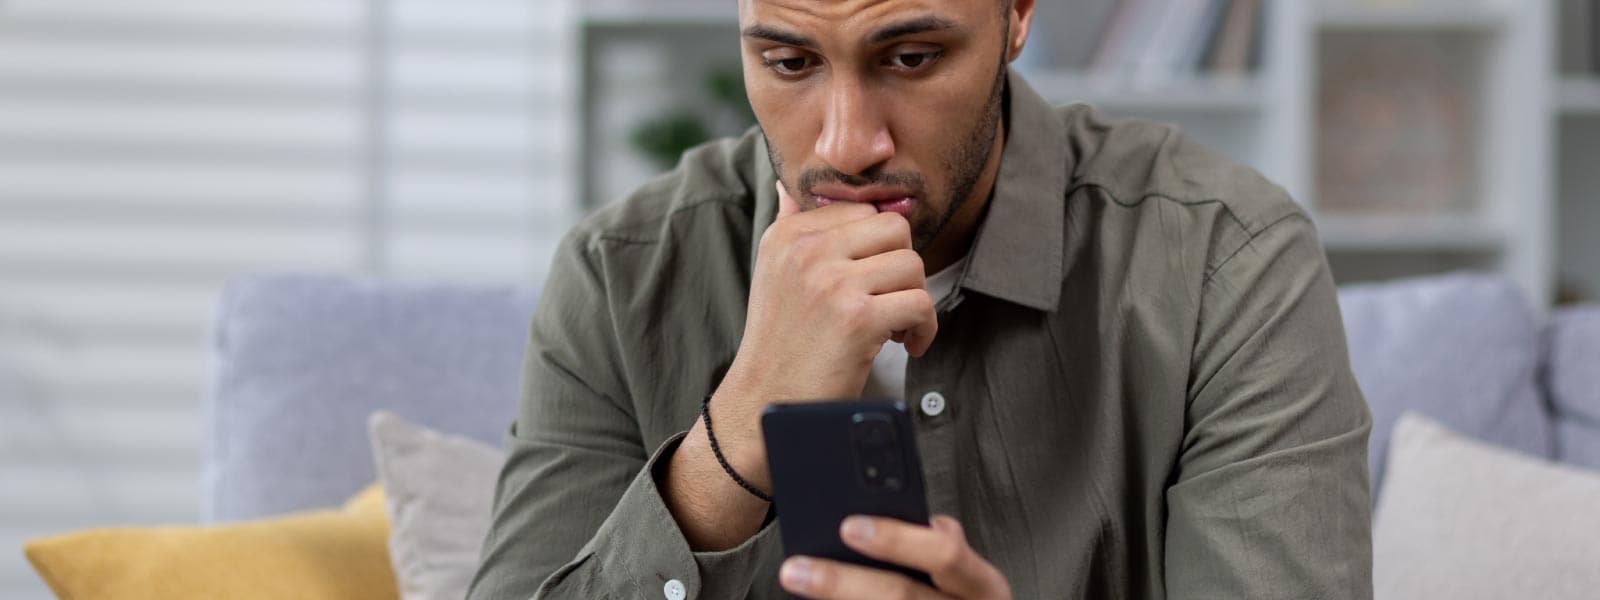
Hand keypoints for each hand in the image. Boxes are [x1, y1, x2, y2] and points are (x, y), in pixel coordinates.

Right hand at [708, 182, 938, 486]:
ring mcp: (832, 282)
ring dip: (914, 300)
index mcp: (788, 235)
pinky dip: (924, 329)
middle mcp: (806, 251)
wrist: (764, 402)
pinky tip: (906, 346)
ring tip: (895, 328)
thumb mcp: (773, 273)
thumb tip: (789, 183)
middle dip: (901, 268)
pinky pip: (920, 303)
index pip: (863, 209)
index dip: (879, 248)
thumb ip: (790, 225)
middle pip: (895, 229)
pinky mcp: (857, 318)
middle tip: (889, 303)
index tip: (872, 281)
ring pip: (913, 265)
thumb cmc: (780, 343)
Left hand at [779, 515, 1011, 598]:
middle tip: (796, 567)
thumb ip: (938, 543)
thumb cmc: (962, 599)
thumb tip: (900, 513)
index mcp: (984, 584)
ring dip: (834, 599)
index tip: (848, 525)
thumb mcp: (966, 572)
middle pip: (901, 595)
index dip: (896, 539)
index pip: (945, 553)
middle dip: (842, 581)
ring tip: (796, 582)